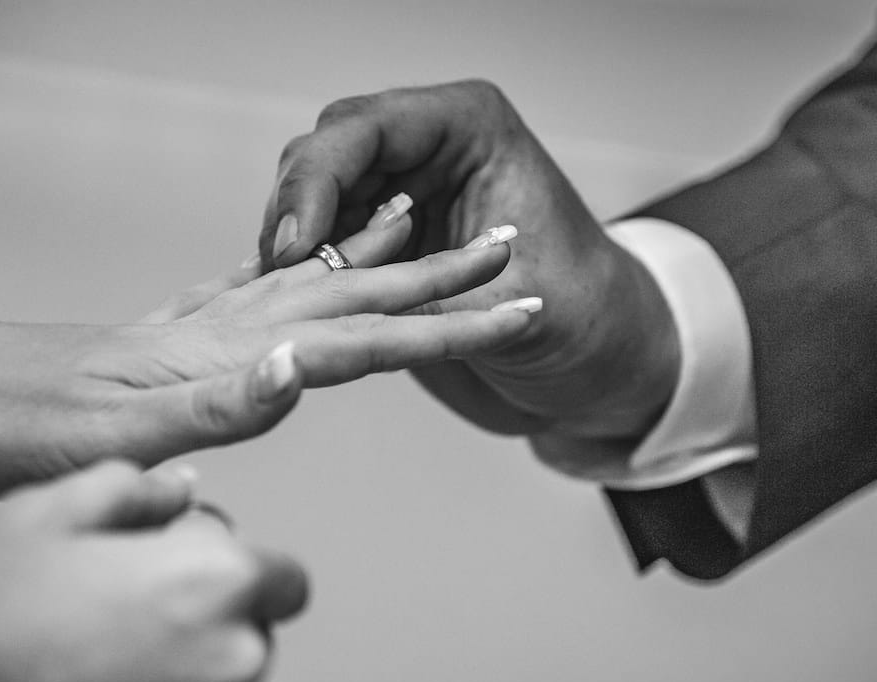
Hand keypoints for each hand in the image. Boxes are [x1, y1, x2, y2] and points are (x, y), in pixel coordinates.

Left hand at [0, 205, 537, 496]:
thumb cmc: (18, 429)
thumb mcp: (117, 437)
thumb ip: (217, 402)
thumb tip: (302, 364)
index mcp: (229, 352)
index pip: (363, 336)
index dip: (446, 327)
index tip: (518, 309)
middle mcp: (224, 327)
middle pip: (356, 295)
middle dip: (440, 280)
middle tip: (508, 250)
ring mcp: (198, 325)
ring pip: (313, 283)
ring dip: (380, 264)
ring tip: (428, 229)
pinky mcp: (172, 335)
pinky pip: (258, 294)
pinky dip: (301, 276)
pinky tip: (307, 267)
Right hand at [0, 461, 305, 681]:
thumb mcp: (50, 511)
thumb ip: (135, 487)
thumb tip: (180, 488)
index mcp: (217, 578)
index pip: (283, 578)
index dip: (236, 571)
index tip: (193, 577)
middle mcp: (234, 656)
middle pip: (253, 634)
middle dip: (210, 621)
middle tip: (133, 618)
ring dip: (192, 681)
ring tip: (108, 669)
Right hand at [260, 80, 680, 443]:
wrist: (599, 358)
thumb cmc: (588, 316)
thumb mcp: (511, 306)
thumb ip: (427, 299)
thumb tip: (341, 304)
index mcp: (468, 128)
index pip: (366, 129)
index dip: (317, 180)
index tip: (296, 242)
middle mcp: (428, 147)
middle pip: (324, 155)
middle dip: (293, 211)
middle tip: (277, 273)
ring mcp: (402, 189)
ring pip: (311, 197)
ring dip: (290, 243)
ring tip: (278, 294)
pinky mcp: (385, 237)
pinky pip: (323, 240)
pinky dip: (302, 269)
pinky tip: (290, 301)